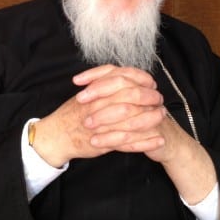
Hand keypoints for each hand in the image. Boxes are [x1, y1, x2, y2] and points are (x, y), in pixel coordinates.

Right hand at [32, 65, 167, 166]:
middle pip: (131, 97)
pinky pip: (129, 143)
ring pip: (133, 120)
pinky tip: (159, 141)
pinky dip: (146, 142)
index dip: (140, 79)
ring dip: (151, 118)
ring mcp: (103, 125)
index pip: (123, 79)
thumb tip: (124, 76)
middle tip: (159, 99)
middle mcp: (100, 105)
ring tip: (163, 117)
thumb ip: (103, 85)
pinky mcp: (105, 143)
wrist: (56, 136)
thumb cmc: (71, 113)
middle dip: (149, 97)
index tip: (150, 82)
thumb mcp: (86, 92)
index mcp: (96, 91)